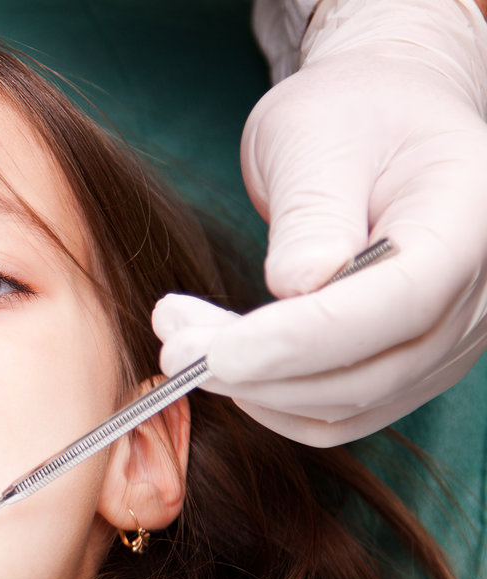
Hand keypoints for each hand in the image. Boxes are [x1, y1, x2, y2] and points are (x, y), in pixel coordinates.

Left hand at [154, 0, 486, 446]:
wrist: (379, 122)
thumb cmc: (348, 115)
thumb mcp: (316, 134)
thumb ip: (313, 212)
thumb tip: (298, 288)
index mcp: (467, 218)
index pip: (396, 304)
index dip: (300, 342)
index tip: (211, 352)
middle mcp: (474, 293)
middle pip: (369, 370)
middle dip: (258, 371)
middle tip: (171, 338)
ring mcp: (448, 340)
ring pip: (347, 406)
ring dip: (253, 389)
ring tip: (182, 335)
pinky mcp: (407, 366)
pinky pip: (338, 414)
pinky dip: (271, 401)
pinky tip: (224, 361)